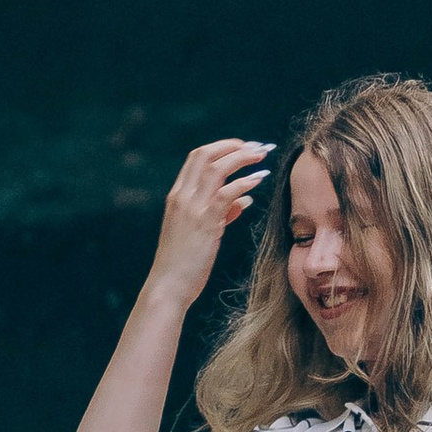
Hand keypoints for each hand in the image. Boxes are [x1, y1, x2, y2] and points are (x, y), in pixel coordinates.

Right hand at [150, 138, 272, 307]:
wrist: (168, 286)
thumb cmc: (184, 264)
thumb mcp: (200, 233)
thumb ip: (220, 213)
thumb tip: (243, 200)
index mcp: (177, 196)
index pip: (197, 157)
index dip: (222, 147)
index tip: (243, 148)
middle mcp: (182, 197)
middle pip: (205, 155)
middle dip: (233, 146)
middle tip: (257, 148)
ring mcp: (191, 208)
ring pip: (216, 167)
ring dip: (242, 157)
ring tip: (262, 156)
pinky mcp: (204, 222)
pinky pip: (226, 193)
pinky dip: (245, 182)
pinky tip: (259, 179)